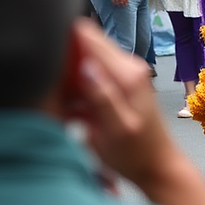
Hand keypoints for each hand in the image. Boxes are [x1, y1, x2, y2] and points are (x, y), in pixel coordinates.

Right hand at [65, 19, 204, 204]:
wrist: (157, 166)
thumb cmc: (136, 154)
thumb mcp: (114, 129)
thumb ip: (101, 97)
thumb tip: (85, 66)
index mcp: (127, 73)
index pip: (90, 38)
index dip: (66, 40)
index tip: (47, 58)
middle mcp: (127, 66)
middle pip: (86, 46)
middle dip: (64, 61)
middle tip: (53, 92)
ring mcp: (123, 74)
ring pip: (85, 61)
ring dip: (68, 78)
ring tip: (65, 106)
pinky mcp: (118, 85)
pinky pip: (90, 77)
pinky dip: (76, 90)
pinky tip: (72, 112)